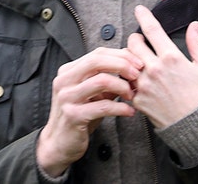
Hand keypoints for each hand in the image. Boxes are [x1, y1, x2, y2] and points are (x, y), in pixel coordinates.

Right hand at [35, 47, 142, 177]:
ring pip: (101, 81)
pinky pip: (103, 107)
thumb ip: (108, 78)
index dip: (121, 55)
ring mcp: (67, 98)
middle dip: (122, 64)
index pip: (98, 53)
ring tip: (132, 95)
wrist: (59, 143)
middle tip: (138, 74)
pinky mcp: (73, 115)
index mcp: (69, 71)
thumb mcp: (93, 93)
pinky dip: (121, 108)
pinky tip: (129, 111)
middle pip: (97, 61)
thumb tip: (131, 64)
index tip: (138, 63)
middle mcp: (64, 81)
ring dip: (122, 86)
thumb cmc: (79, 115)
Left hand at [126, 5, 197, 128]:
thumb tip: (194, 26)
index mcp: (171, 57)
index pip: (152, 29)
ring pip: (126, 62)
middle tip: (140, 40)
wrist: (197, 126)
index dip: (144, 16)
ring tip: (137, 60)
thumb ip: (197, 43)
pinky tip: (137, 79)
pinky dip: (129, 78)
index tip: (139, 9)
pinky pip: (127, 83)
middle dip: (135, 38)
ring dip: (130, 58)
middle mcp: (154, 69)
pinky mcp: (138, 99)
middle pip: (133, 43)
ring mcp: (144, 85)